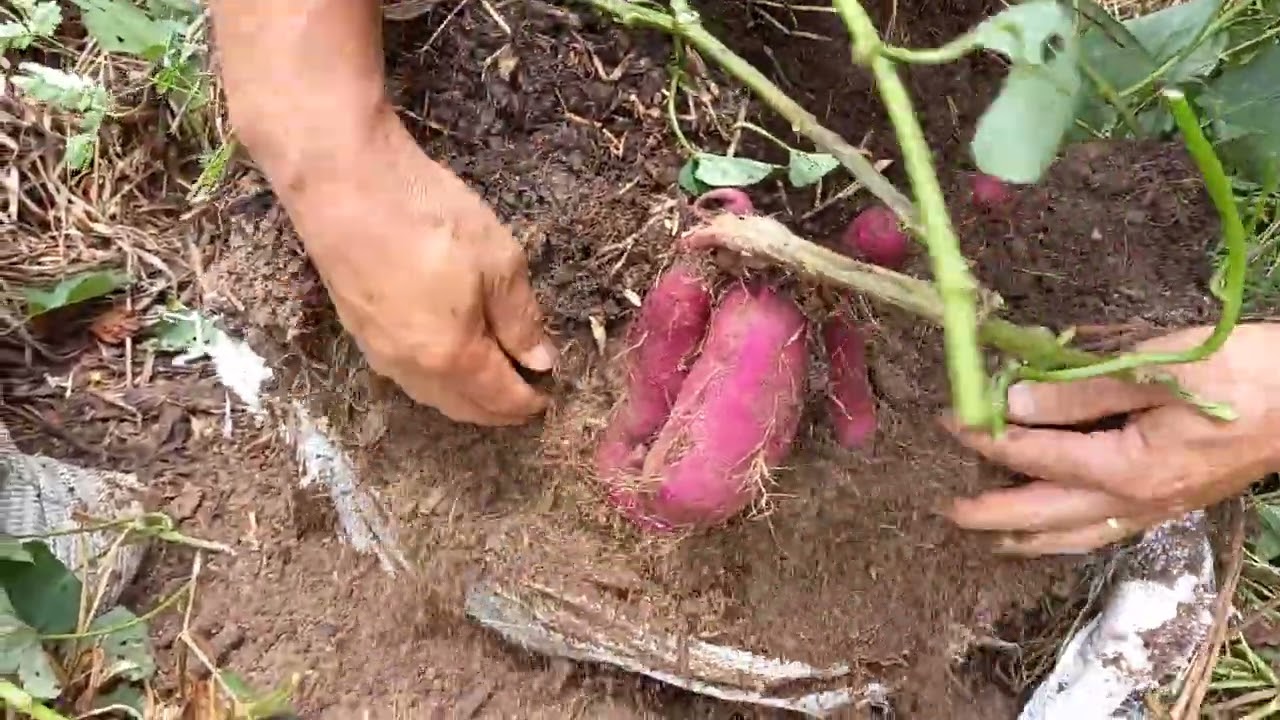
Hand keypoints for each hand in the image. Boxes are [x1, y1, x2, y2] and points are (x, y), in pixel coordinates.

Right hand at [276, 112, 556, 424]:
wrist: (345, 186)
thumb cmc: (431, 219)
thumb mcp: (499, 262)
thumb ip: (521, 319)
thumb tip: (540, 361)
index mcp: (452, 357)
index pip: (498, 398)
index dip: (526, 403)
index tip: (548, 397)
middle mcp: (411, 369)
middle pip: (461, 407)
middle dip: (496, 410)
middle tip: (524, 396)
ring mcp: (378, 352)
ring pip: (430, 395)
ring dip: (464, 397)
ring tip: (491, 382)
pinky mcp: (357, 330)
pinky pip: (406, 375)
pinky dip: (436, 379)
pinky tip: (447, 360)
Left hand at [942, 323, 1279, 554]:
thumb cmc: (1243, 373)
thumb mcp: (1159, 368)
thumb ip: (1082, 390)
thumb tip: (1015, 403)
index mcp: (1125, 466)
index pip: (1034, 454)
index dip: (985, 437)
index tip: (948, 421)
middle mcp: (1133, 500)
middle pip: (1043, 514)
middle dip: (991, 512)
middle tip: (947, 508)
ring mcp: (1155, 509)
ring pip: (1074, 534)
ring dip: (1027, 535)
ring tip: (990, 535)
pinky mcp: (1172, 506)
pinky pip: (1104, 531)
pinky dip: (1070, 536)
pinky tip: (1059, 530)